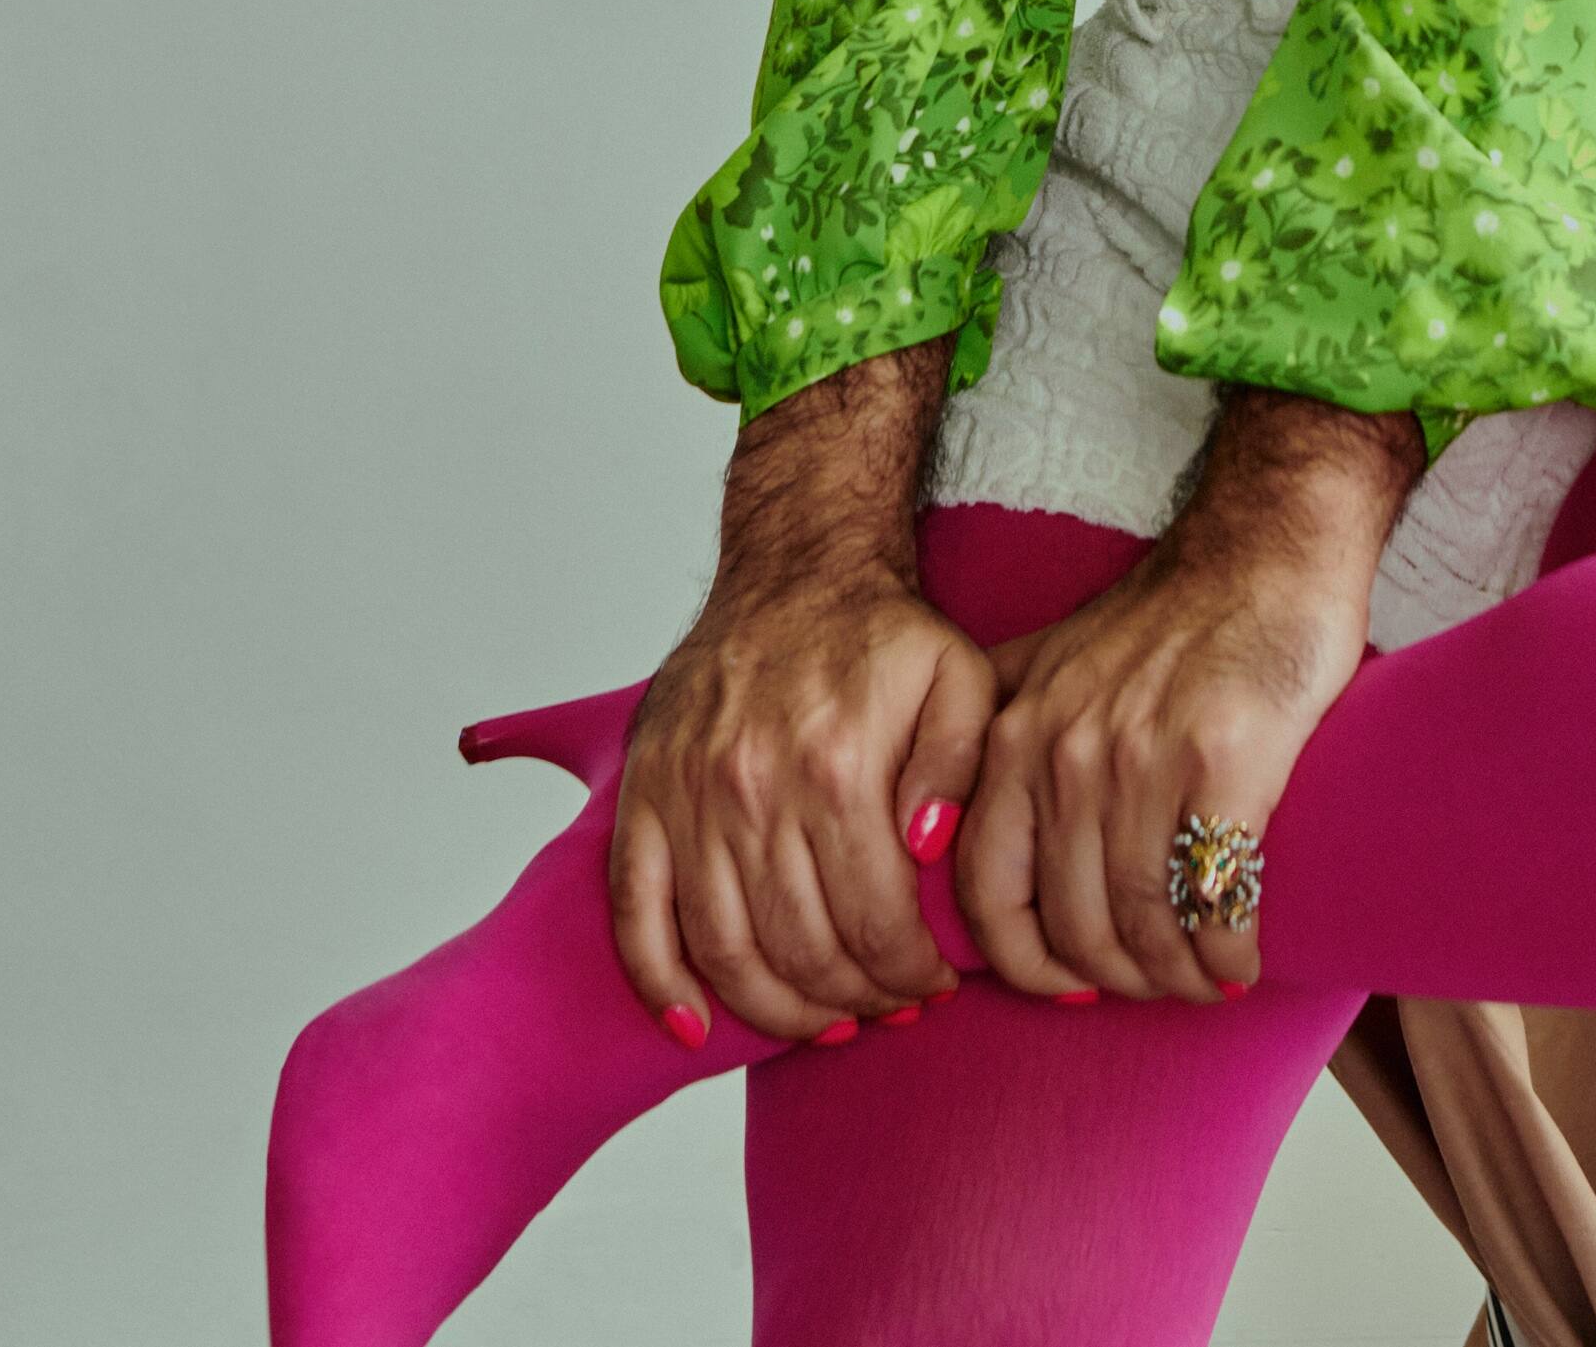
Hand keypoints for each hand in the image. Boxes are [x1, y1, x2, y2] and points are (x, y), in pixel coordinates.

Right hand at [611, 562, 991, 1042]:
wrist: (795, 568)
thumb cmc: (879, 634)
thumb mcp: (959, 678)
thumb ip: (958, 766)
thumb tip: (926, 849)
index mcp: (837, 764)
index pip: (875, 923)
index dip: (909, 975)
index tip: (931, 986)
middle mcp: (754, 785)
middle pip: (803, 950)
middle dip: (853, 1000)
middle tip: (884, 1006)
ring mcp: (689, 794)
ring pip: (725, 951)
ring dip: (776, 1010)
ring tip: (820, 1019)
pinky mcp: (643, 794)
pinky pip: (636, 913)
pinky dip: (661, 984)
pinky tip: (696, 1026)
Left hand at [957, 388, 1419, 1004]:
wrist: (1263, 548)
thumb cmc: (1166, 617)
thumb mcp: (1051, 661)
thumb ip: (999, 730)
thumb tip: (940, 823)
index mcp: (1016, 736)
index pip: (987, 895)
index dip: (1025, 964)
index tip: (1067, 987)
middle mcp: (1066, 752)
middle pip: (1072, 925)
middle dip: (1116, 979)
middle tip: (1154, 988)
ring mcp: (1141, 759)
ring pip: (1142, 924)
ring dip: (1176, 977)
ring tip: (1201, 980)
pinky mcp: (1223, 763)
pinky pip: (1213, 901)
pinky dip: (1225, 953)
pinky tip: (1238, 959)